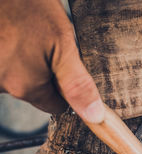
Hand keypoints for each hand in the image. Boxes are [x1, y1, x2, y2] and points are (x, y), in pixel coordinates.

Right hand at [0, 0, 104, 122]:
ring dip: (24, 63)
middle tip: (45, 46)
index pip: (55, 106)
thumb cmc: (30, 8)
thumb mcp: (64, 45)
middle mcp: (2, 85)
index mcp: (26, 86)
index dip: (65, 89)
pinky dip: (9, 54)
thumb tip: (94, 116)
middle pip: (35, 92)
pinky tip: (14, 37)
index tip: (65, 69)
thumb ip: (77, 84)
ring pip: (17, 78)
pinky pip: (4, 66)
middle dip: (44, 73)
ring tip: (27, 37)